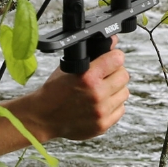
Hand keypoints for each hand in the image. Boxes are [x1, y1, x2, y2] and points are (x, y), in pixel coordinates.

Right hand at [13, 44, 129, 141]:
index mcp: (87, 77)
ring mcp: (101, 111)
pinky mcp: (103, 125)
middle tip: (105, 75)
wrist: (43, 117)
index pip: (118, 59)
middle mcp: (96, 94)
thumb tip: (113, 41)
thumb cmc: (54, 91)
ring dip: (116, 90)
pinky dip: (113, 105)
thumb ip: (92, 55)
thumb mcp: (68, 67)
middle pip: (124, 75)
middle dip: (115, 73)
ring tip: (102, 90)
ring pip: (124, 92)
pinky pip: (120, 109)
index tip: (111, 59)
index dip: (114, 57)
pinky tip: (101, 103)